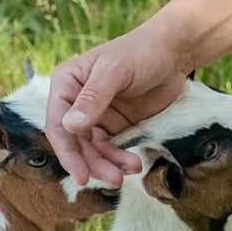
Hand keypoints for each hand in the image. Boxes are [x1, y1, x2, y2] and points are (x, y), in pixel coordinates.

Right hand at [46, 21, 194, 185]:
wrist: (174, 52)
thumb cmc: (141, 51)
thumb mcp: (115, 71)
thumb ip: (93, 98)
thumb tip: (70, 126)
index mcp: (67, 84)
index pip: (57, 124)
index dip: (67, 153)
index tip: (81, 176)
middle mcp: (76, 102)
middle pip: (75, 143)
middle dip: (92, 164)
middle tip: (113, 179)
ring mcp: (96, 116)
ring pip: (93, 150)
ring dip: (108, 165)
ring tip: (128, 172)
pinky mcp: (115, 125)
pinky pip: (112, 149)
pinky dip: (120, 160)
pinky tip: (134, 164)